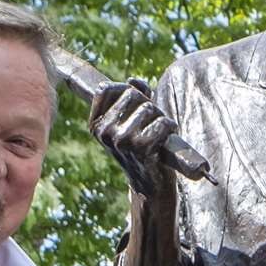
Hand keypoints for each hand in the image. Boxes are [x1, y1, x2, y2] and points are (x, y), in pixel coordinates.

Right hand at [89, 76, 177, 199]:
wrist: (149, 184)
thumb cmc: (141, 148)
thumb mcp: (131, 120)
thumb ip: (134, 95)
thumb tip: (133, 81)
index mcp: (95, 124)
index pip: (106, 88)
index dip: (126, 91)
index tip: (134, 107)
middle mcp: (104, 131)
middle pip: (132, 95)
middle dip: (147, 106)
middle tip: (150, 125)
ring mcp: (121, 139)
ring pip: (149, 108)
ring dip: (160, 119)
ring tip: (156, 136)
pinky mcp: (140, 147)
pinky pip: (162, 123)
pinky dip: (169, 128)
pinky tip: (163, 141)